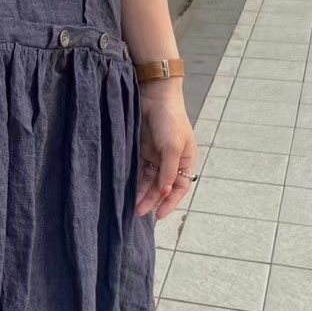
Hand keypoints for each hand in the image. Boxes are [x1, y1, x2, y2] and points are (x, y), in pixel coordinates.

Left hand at [136, 78, 196, 219]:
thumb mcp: (173, 147)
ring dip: (141, 193)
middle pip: (161, 186)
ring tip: (131, 207)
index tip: (159, 215)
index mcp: (185, 160)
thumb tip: (164, 193)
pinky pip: (137, 170)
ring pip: (148, 180)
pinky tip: (125, 190)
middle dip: (151, 200)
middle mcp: (171, 160)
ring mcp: (155, 155)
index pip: (179, 187)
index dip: (170, 202)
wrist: (154, 95)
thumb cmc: (170, 120)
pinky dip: (133, 181)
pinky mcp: (141, 149)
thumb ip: (169, 171)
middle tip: (139, 214)